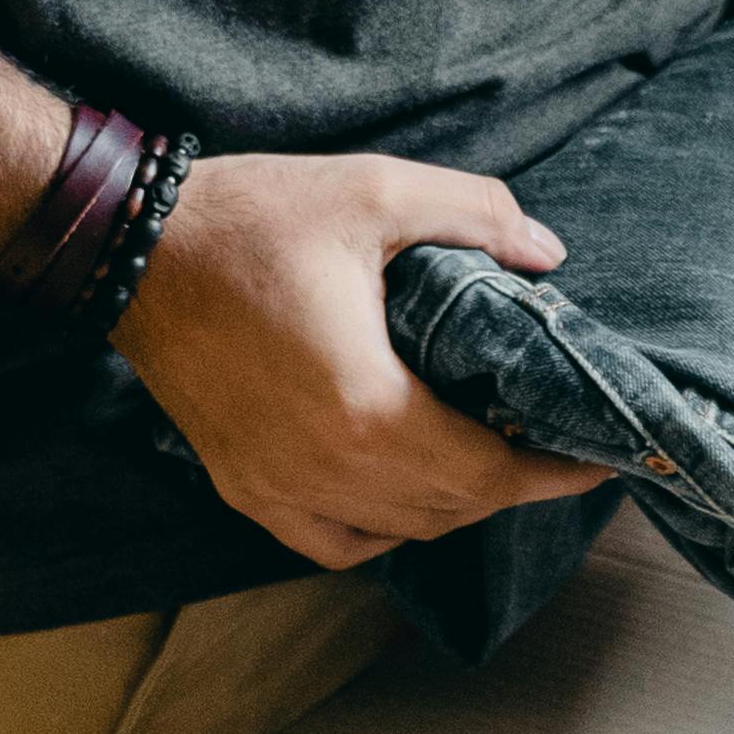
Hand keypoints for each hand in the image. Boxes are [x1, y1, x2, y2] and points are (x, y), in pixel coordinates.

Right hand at [112, 153, 613, 573]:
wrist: (131, 248)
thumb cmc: (254, 219)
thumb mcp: (376, 191)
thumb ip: (475, 217)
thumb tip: (549, 254)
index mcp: (363, 408)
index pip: (485, 472)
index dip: (552, 472)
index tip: (602, 458)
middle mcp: (320, 470)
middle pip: (448, 509)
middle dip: (513, 484)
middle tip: (557, 445)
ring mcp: (274, 488)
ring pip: (395, 532)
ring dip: (452, 505)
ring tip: (494, 456)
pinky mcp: (242, 485)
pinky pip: (331, 541)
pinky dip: (382, 527)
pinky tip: (407, 489)